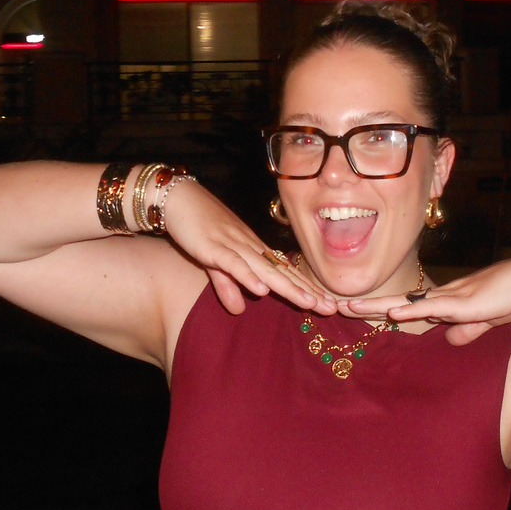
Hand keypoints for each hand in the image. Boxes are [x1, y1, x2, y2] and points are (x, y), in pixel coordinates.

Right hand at [161, 180, 336, 315]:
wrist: (178, 198)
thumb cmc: (198, 227)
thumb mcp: (214, 263)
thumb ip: (227, 285)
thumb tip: (238, 311)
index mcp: (253, 250)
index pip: (285, 272)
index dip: (305, 288)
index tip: (328, 304)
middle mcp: (249, 247)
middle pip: (283, 273)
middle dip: (307, 292)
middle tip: (333, 308)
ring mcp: (233, 245)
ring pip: (265, 269)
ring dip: (288, 287)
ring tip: (309, 303)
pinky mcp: (213, 247)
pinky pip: (233, 263)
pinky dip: (247, 276)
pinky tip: (262, 290)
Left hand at [343, 254, 510, 344]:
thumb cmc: (507, 297)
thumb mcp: (482, 321)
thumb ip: (466, 329)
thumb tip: (451, 339)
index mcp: (441, 304)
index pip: (401, 307)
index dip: (376, 310)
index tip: (351, 312)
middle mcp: (438, 298)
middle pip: (393, 302)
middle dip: (364, 306)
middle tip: (333, 306)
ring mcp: (447, 298)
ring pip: (404, 303)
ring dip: (376, 306)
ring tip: (349, 307)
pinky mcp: (461, 302)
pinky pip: (431, 307)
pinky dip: (411, 311)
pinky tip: (392, 313)